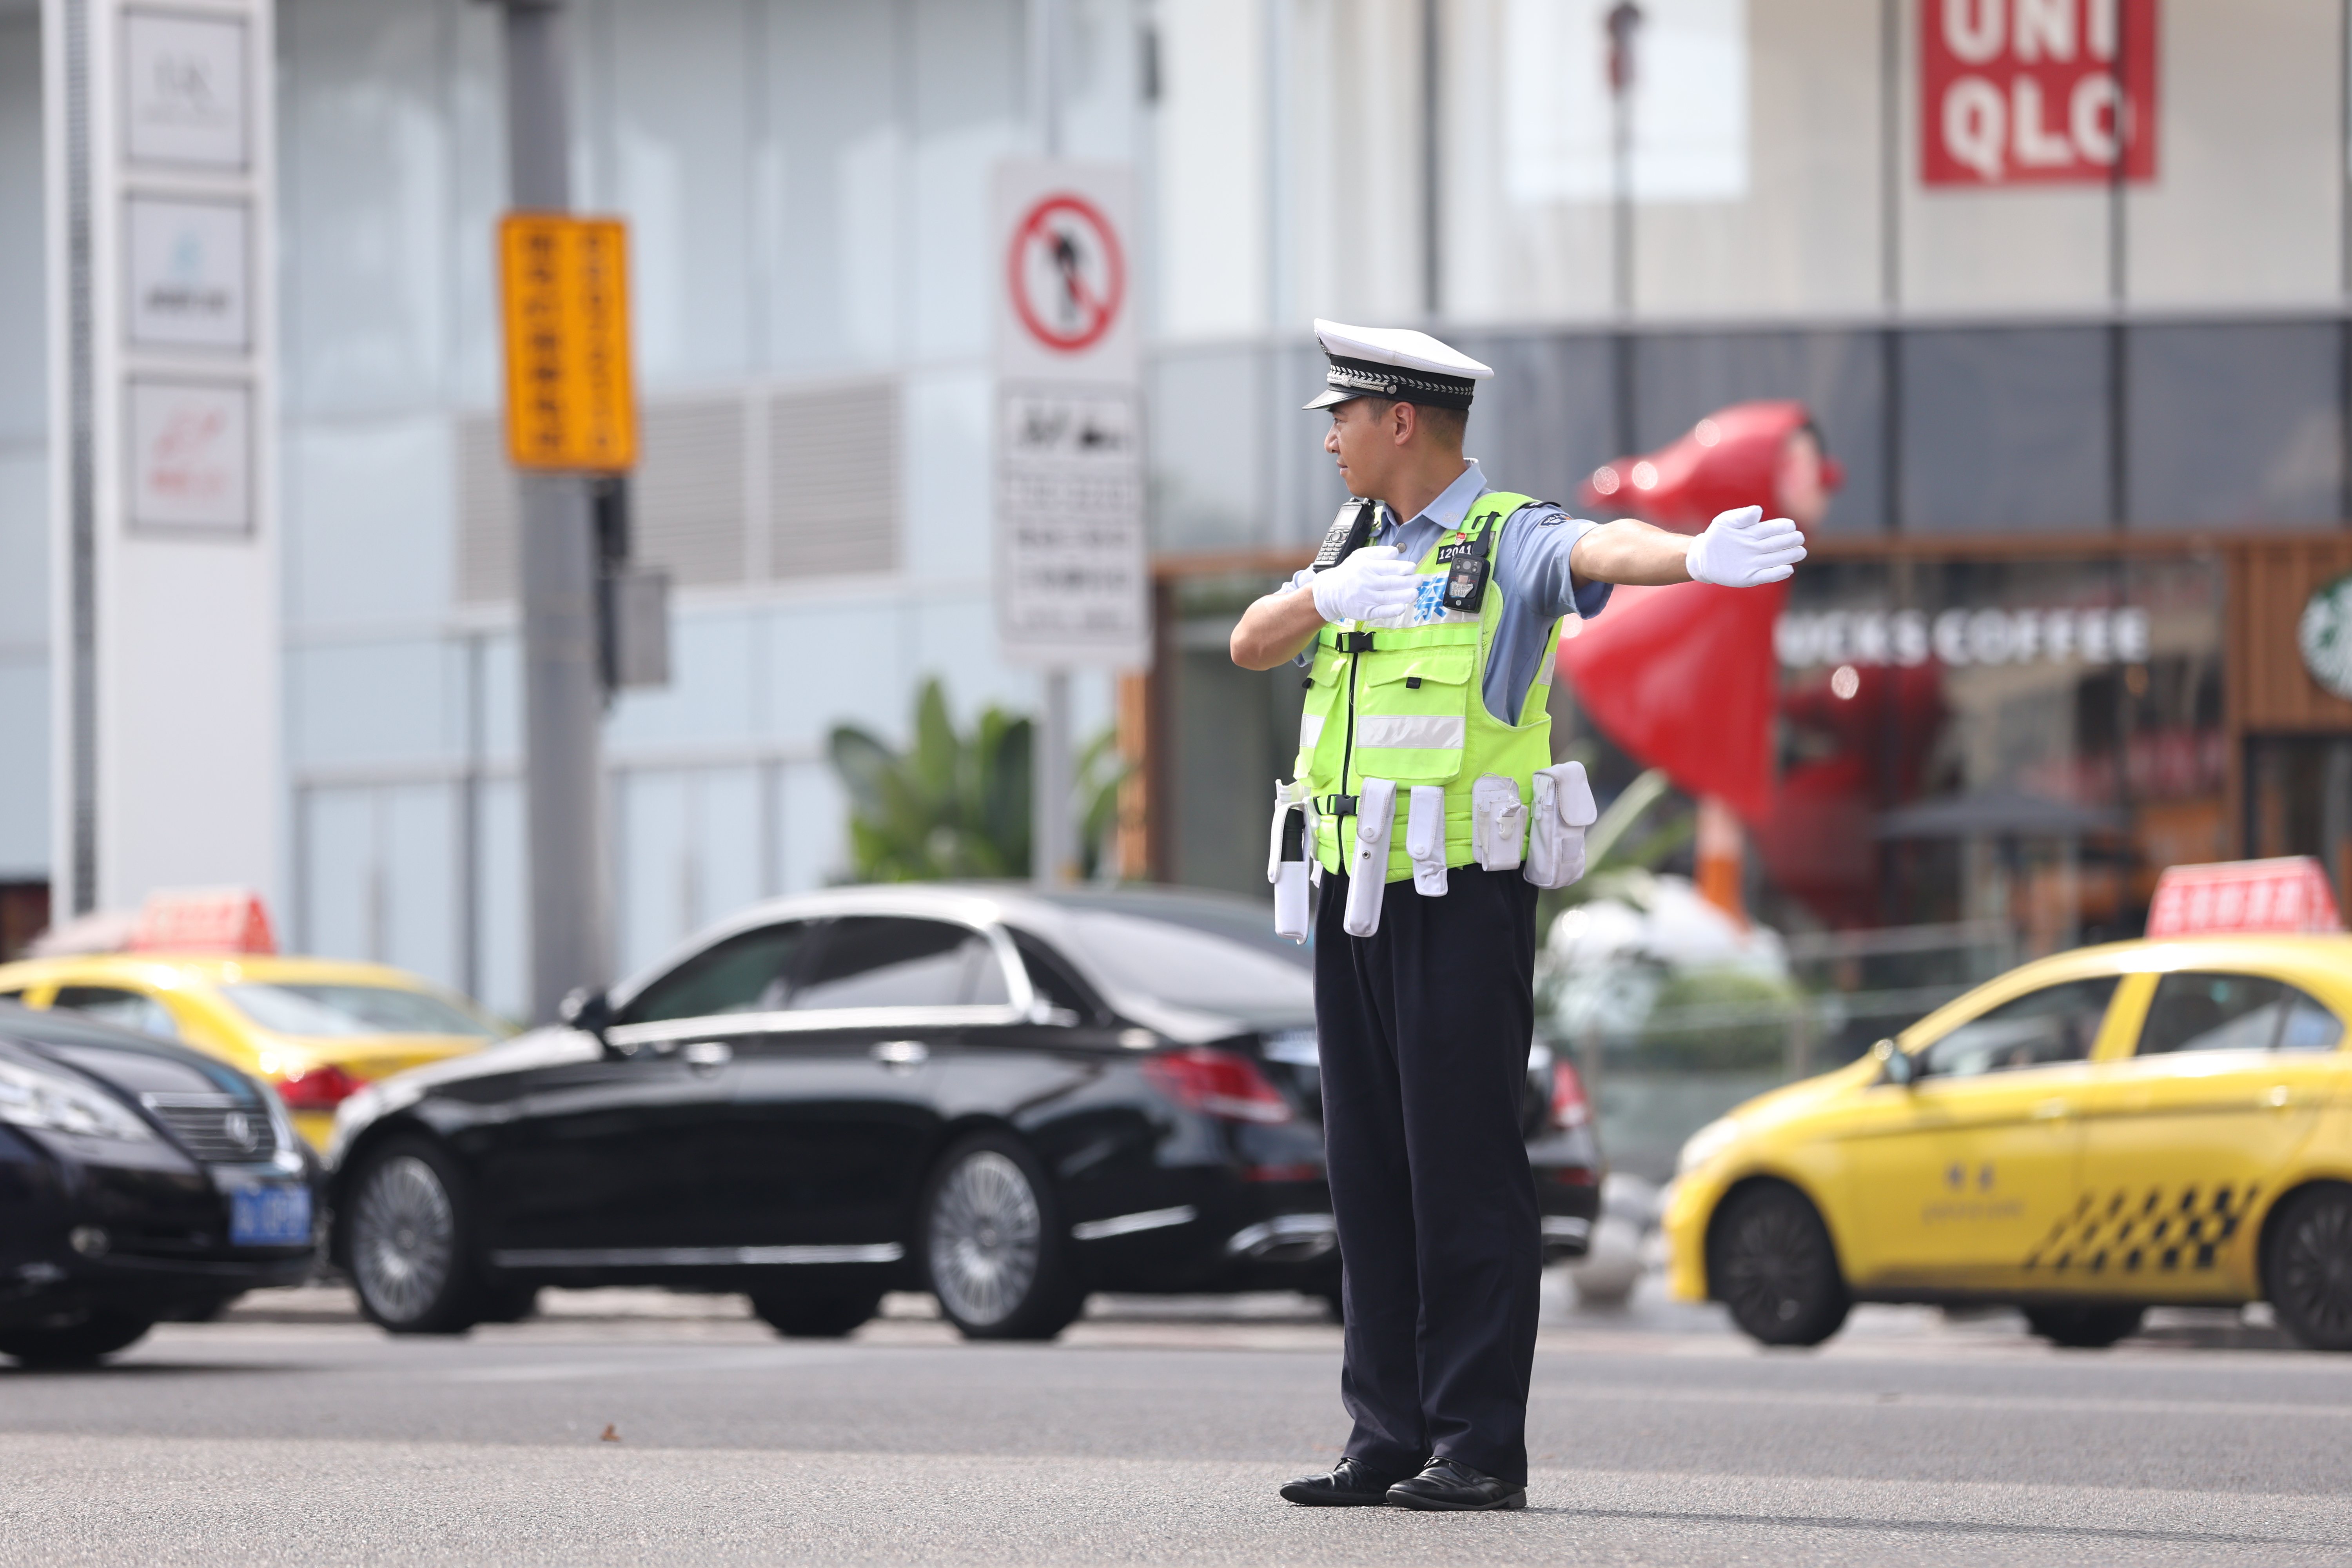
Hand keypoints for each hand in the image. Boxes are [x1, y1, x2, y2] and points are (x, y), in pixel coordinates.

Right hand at [1311, 545, 1420, 622]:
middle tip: (1419, 580)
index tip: (1412, 568)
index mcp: (1366, 567)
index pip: (1387, 567)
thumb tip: (1396, 552)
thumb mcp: (1360, 556)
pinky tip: (1402, 607)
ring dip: (1404, 596)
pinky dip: (1392, 610)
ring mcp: (1365, 599)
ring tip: (1415, 593)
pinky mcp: (1365, 612)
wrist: (1330, 592)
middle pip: (1391, 583)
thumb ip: (1379, 552)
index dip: (1402, 568)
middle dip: (1408, 582)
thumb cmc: (1349, 572)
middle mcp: (1366, 583)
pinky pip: (1381, 612)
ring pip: (1388, 598)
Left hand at [1685, 505, 1805, 587]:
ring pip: (1777, 559)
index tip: (1790, 526)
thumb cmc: (1717, 535)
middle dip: (1791, 541)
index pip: (1774, 528)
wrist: (1703, 557)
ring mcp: (1756, 563)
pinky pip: (1767, 575)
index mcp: (1756, 532)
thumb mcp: (1725, 521)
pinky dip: (1777, 573)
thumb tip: (1758, 510)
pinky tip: (1787, 569)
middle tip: (1798, 539)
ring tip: (1799, 552)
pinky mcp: (1750, 577)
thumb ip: (1741, 516)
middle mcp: (1759, 548)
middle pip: (1779, 543)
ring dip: (1790, 556)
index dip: (1784, 527)